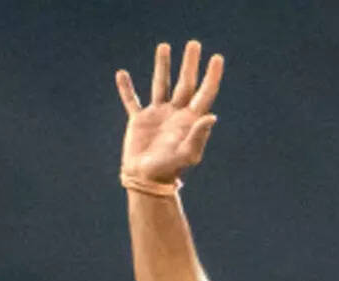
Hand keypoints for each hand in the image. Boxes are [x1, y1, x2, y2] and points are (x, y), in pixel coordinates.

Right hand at [115, 41, 223, 182]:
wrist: (147, 179)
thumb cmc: (170, 170)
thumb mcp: (187, 154)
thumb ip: (199, 136)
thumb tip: (212, 116)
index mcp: (190, 121)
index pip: (204, 93)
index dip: (211, 76)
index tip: (216, 58)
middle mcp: (176, 114)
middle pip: (185, 83)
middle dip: (189, 64)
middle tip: (193, 43)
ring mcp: (158, 116)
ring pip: (160, 85)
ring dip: (162, 66)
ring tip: (164, 47)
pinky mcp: (139, 121)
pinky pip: (132, 100)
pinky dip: (126, 89)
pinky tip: (122, 74)